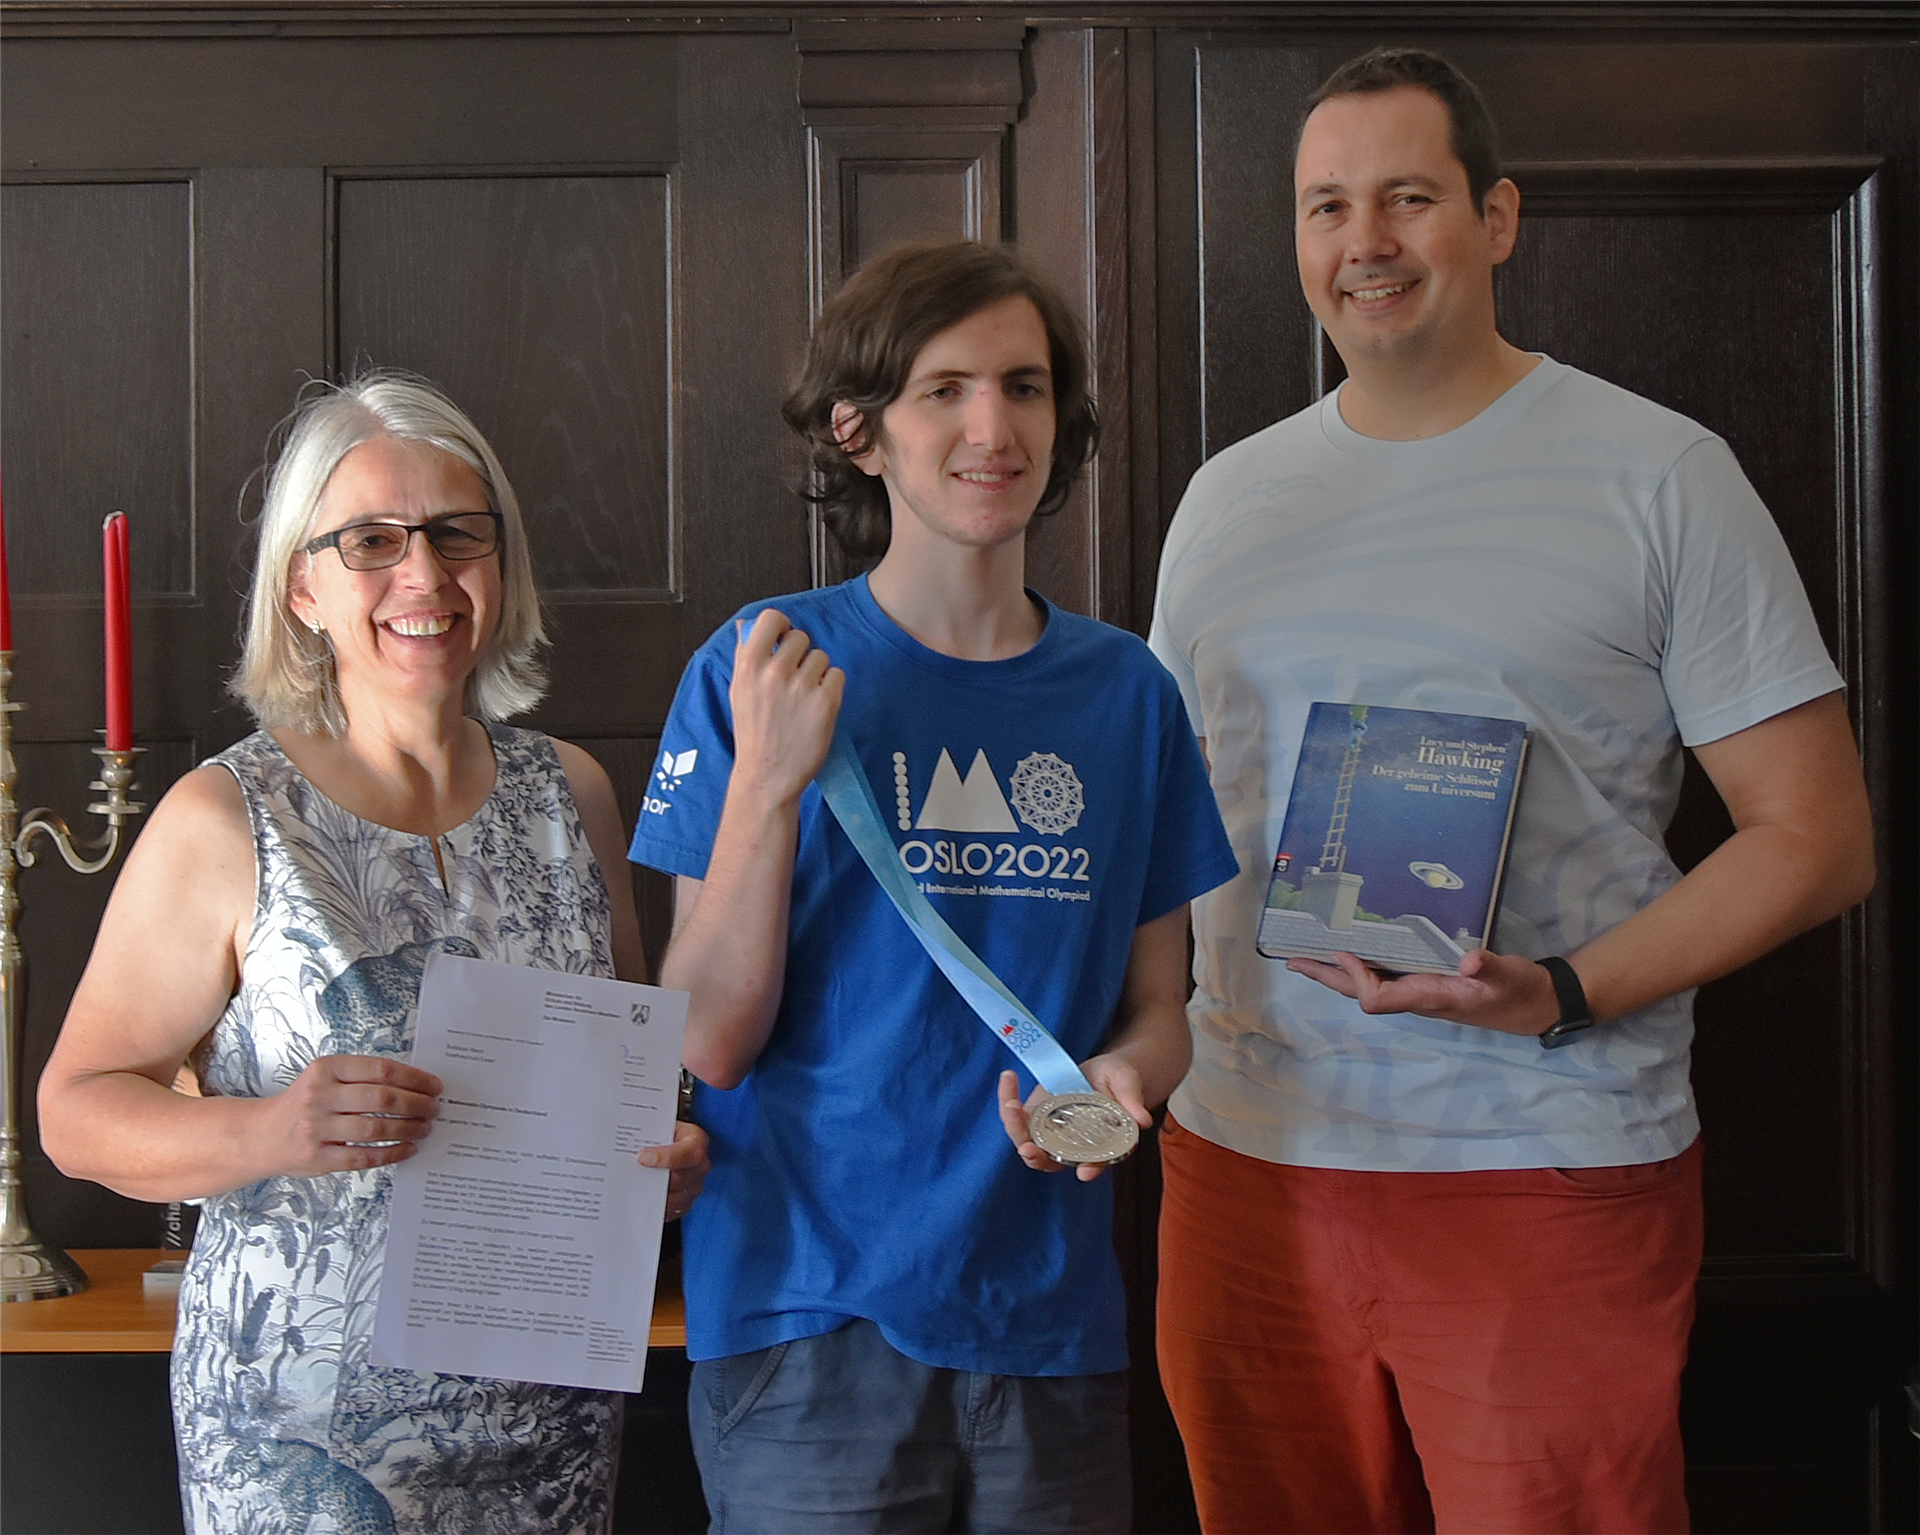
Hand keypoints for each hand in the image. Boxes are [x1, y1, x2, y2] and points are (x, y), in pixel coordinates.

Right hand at [262, 1054, 442, 1177]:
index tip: (435, 1085)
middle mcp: (319, 1096)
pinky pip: (363, 1157)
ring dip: (408, 1129)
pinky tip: (408, 1149)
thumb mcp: (324, 1078)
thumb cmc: (302, 1104)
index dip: (413, 1077)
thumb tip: (414, 1083)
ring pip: (375, 1129)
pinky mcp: (317, 1158)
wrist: (260, 1136)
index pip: (380, 1069)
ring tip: (425, 1128)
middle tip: (435, 1108)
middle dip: (417, 1104)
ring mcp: (316, 1129)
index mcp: (325, 1069)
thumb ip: (360, 1078)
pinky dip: (392, 1154)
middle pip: (381, 1099)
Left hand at [638, 1119, 709, 1219]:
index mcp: (696, 1140)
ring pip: (678, 1198)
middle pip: (682, 1178)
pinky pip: (673, 1211)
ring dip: (655, 1194)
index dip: (667, 1157)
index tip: (642, 1157)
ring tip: (633, 1188)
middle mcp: (700, 1164)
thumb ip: (645, 1132)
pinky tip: (641, 1199)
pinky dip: (656, 1207)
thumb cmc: (658, 1133)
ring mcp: (694, 1185)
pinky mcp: (685, 1202)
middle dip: (656, 1178)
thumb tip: (626, 1141)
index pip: (690, 1151)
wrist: (660, 1143)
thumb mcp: (655, 1125)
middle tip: (632, 1175)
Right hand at [729, 609, 844, 804]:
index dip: (781, 627)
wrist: (767, 774)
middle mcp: (775, 672)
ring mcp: (801, 686)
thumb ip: (744, 654)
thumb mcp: (738, 690)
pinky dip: (831, 688)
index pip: (772, 618)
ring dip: (817, 673)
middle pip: (801, 637)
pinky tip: (816, 706)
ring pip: (821, 656)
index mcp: (749, 665)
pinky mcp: (826, 701)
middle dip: (800, 656)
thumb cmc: (754, 734)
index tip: (783, 638)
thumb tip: (747, 624)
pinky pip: (837, 675)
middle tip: (792, 681)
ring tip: (803, 698)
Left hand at [997, 1065, 1148, 1183]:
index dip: (1092, 1167)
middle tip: (1028, 1147)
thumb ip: (1132, 1099)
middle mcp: (1072, 1146)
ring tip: (1011, 1103)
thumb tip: (1142, 1120)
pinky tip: (1009, 1078)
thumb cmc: (1117, 1079)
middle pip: (1051, 1161)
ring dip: (1015, 1128)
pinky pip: (1016, 1117)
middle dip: (1037, 1157)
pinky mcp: (1035, 1117)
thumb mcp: (1126, 1081)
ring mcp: (1050, 1133)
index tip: (1085, 1170)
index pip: (1096, 1162)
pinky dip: (1008, 1101)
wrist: (1098, 1070)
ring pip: (1028, 1142)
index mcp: (1100, 1145)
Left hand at [1285, 946, 1558, 1036]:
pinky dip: (1362, 966)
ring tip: (1309, 957)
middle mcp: (1416, 998)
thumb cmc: (1518, 990)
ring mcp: (1419, 993)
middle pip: (1360, 995)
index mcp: (1429, 998)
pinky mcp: (1425, 984)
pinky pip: (1384, 979)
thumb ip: (1488, 968)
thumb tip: (1470, 962)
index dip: (1357, 980)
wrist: (1533, 1004)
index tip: (1344, 952)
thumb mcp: (1508, 976)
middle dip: (1327, 978)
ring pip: (1369, 987)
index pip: (1377, 999)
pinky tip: (1353, 953)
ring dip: (1338, 974)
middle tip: (1293, 961)